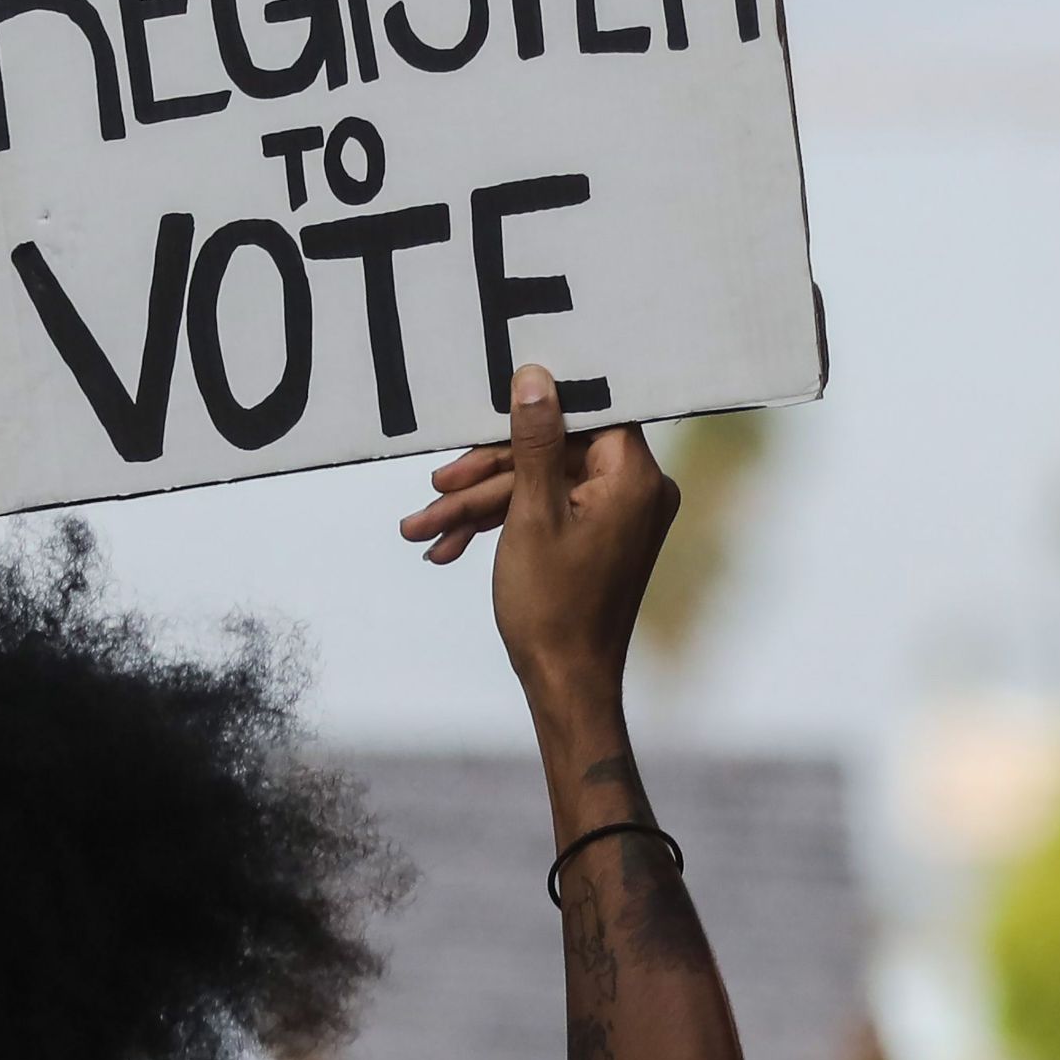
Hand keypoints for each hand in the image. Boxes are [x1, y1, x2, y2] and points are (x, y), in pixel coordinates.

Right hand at [400, 367, 679, 708]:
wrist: (565, 682)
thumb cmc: (554, 607)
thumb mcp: (532, 514)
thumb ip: (534, 441)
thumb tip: (536, 377)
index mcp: (633, 478)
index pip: (587, 414)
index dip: (534, 410)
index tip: (487, 411)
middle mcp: (636, 491)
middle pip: (554, 451)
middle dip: (487, 476)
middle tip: (436, 489)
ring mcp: (616, 516)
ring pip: (542, 486)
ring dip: (481, 506)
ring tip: (423, 529)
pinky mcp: (597, 537)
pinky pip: (549, 513)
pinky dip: (503, 526)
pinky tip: (449, 547)